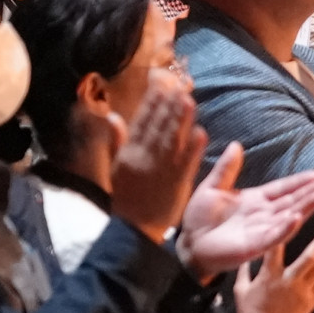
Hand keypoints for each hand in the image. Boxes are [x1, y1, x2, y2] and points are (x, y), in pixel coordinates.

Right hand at [108, 70, 206, 245]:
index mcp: (129, 153)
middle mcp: (145, 158)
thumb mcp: (115, 167)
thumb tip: (113, 115)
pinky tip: (200, 132)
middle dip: (169, 105)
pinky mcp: (178, 183)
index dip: (152, 102)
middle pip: (159, 127)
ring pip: (173, 140)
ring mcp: (162, 170)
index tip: (161, 84)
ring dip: (182, 120)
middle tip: (179, 85)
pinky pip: (187, 162)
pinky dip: (193, 148)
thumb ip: (117, 140)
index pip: (141, 122)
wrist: (134, 227)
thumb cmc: (125, 196)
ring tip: (189, 100)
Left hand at [176, 146, 313, 279]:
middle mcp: (263, 215)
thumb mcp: (212, 187)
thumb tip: (235, 144)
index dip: (299, 182)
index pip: (282, 189)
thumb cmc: (199, 218)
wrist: (188, 242)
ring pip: (288, 217)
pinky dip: (285, 228)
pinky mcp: (255, 246)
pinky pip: (274, 237)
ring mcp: (261, 231)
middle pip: (291, 202)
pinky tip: (296, 219)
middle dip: (308, 193)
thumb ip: (226, 169)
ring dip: (304, 208)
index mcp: (255, 200)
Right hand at [233, 227, 313, 312]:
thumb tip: (245, 257)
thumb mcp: (240, 290)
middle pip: (311, 256)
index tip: (292, 218)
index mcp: (270, 275)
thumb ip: (244, 271)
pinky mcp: (310, 303)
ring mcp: (302, 292)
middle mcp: (289, 281)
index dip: (285, 231)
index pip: (277, 247)